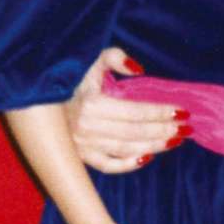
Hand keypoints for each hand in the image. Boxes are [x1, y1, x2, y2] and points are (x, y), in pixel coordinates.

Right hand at [66, 48, 186, 173]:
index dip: (160, 112)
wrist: (37, 100)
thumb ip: (114, 57)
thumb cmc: (68, 78)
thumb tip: (139, 68)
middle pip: (135, 132)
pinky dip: (128, 164)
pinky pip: (108, 166)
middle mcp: (87, 127)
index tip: (181, 111)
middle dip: (163, 130)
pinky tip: (147, 157)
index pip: (135, 112)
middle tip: (186, 129)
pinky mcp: (81, 156)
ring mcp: (83, 145)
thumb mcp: (89, 60)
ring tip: (175, 140)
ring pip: (126, 149)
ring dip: (154, 146)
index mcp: (91, 104)